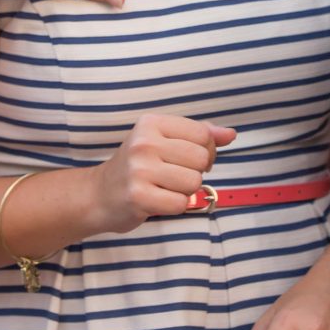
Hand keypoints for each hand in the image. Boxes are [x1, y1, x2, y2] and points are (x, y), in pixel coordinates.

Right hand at [92, 114, 235, 231]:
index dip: (207, 150)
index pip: (202, 133)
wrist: (98, 194)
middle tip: (177, 175)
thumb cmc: (137, 165)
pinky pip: (180, 203)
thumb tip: (231, 134)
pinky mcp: (139, 197)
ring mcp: (140, 170)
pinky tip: (159, 200)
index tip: (192, 158)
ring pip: (193, 182)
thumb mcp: (163, 140)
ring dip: (186, 191)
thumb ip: (199, 135)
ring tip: (166, 187)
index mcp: (152, 123)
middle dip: (196, 171)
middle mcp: (144, 143)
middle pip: (200, 159)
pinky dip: (176, 206)